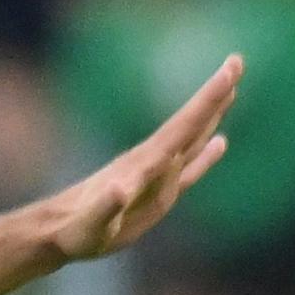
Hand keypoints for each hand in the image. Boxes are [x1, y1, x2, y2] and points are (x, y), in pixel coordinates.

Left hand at [42, 55, 236, 261]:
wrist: (58, 233)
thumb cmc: (75, 233)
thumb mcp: (90, 224)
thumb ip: (106, 207)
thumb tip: (121, 189)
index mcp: (144, 166)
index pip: (182, 126)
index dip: (207, 101)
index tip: (228, 71)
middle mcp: (151, 163)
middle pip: (190, 124)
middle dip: (214, 95)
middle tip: (236, 60)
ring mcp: (154, 175)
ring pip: (191, 139)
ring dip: (211, 115)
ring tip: (231, 89)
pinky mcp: (155, 191)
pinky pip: (189, 168)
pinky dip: (206, 154)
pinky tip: (219, 142)